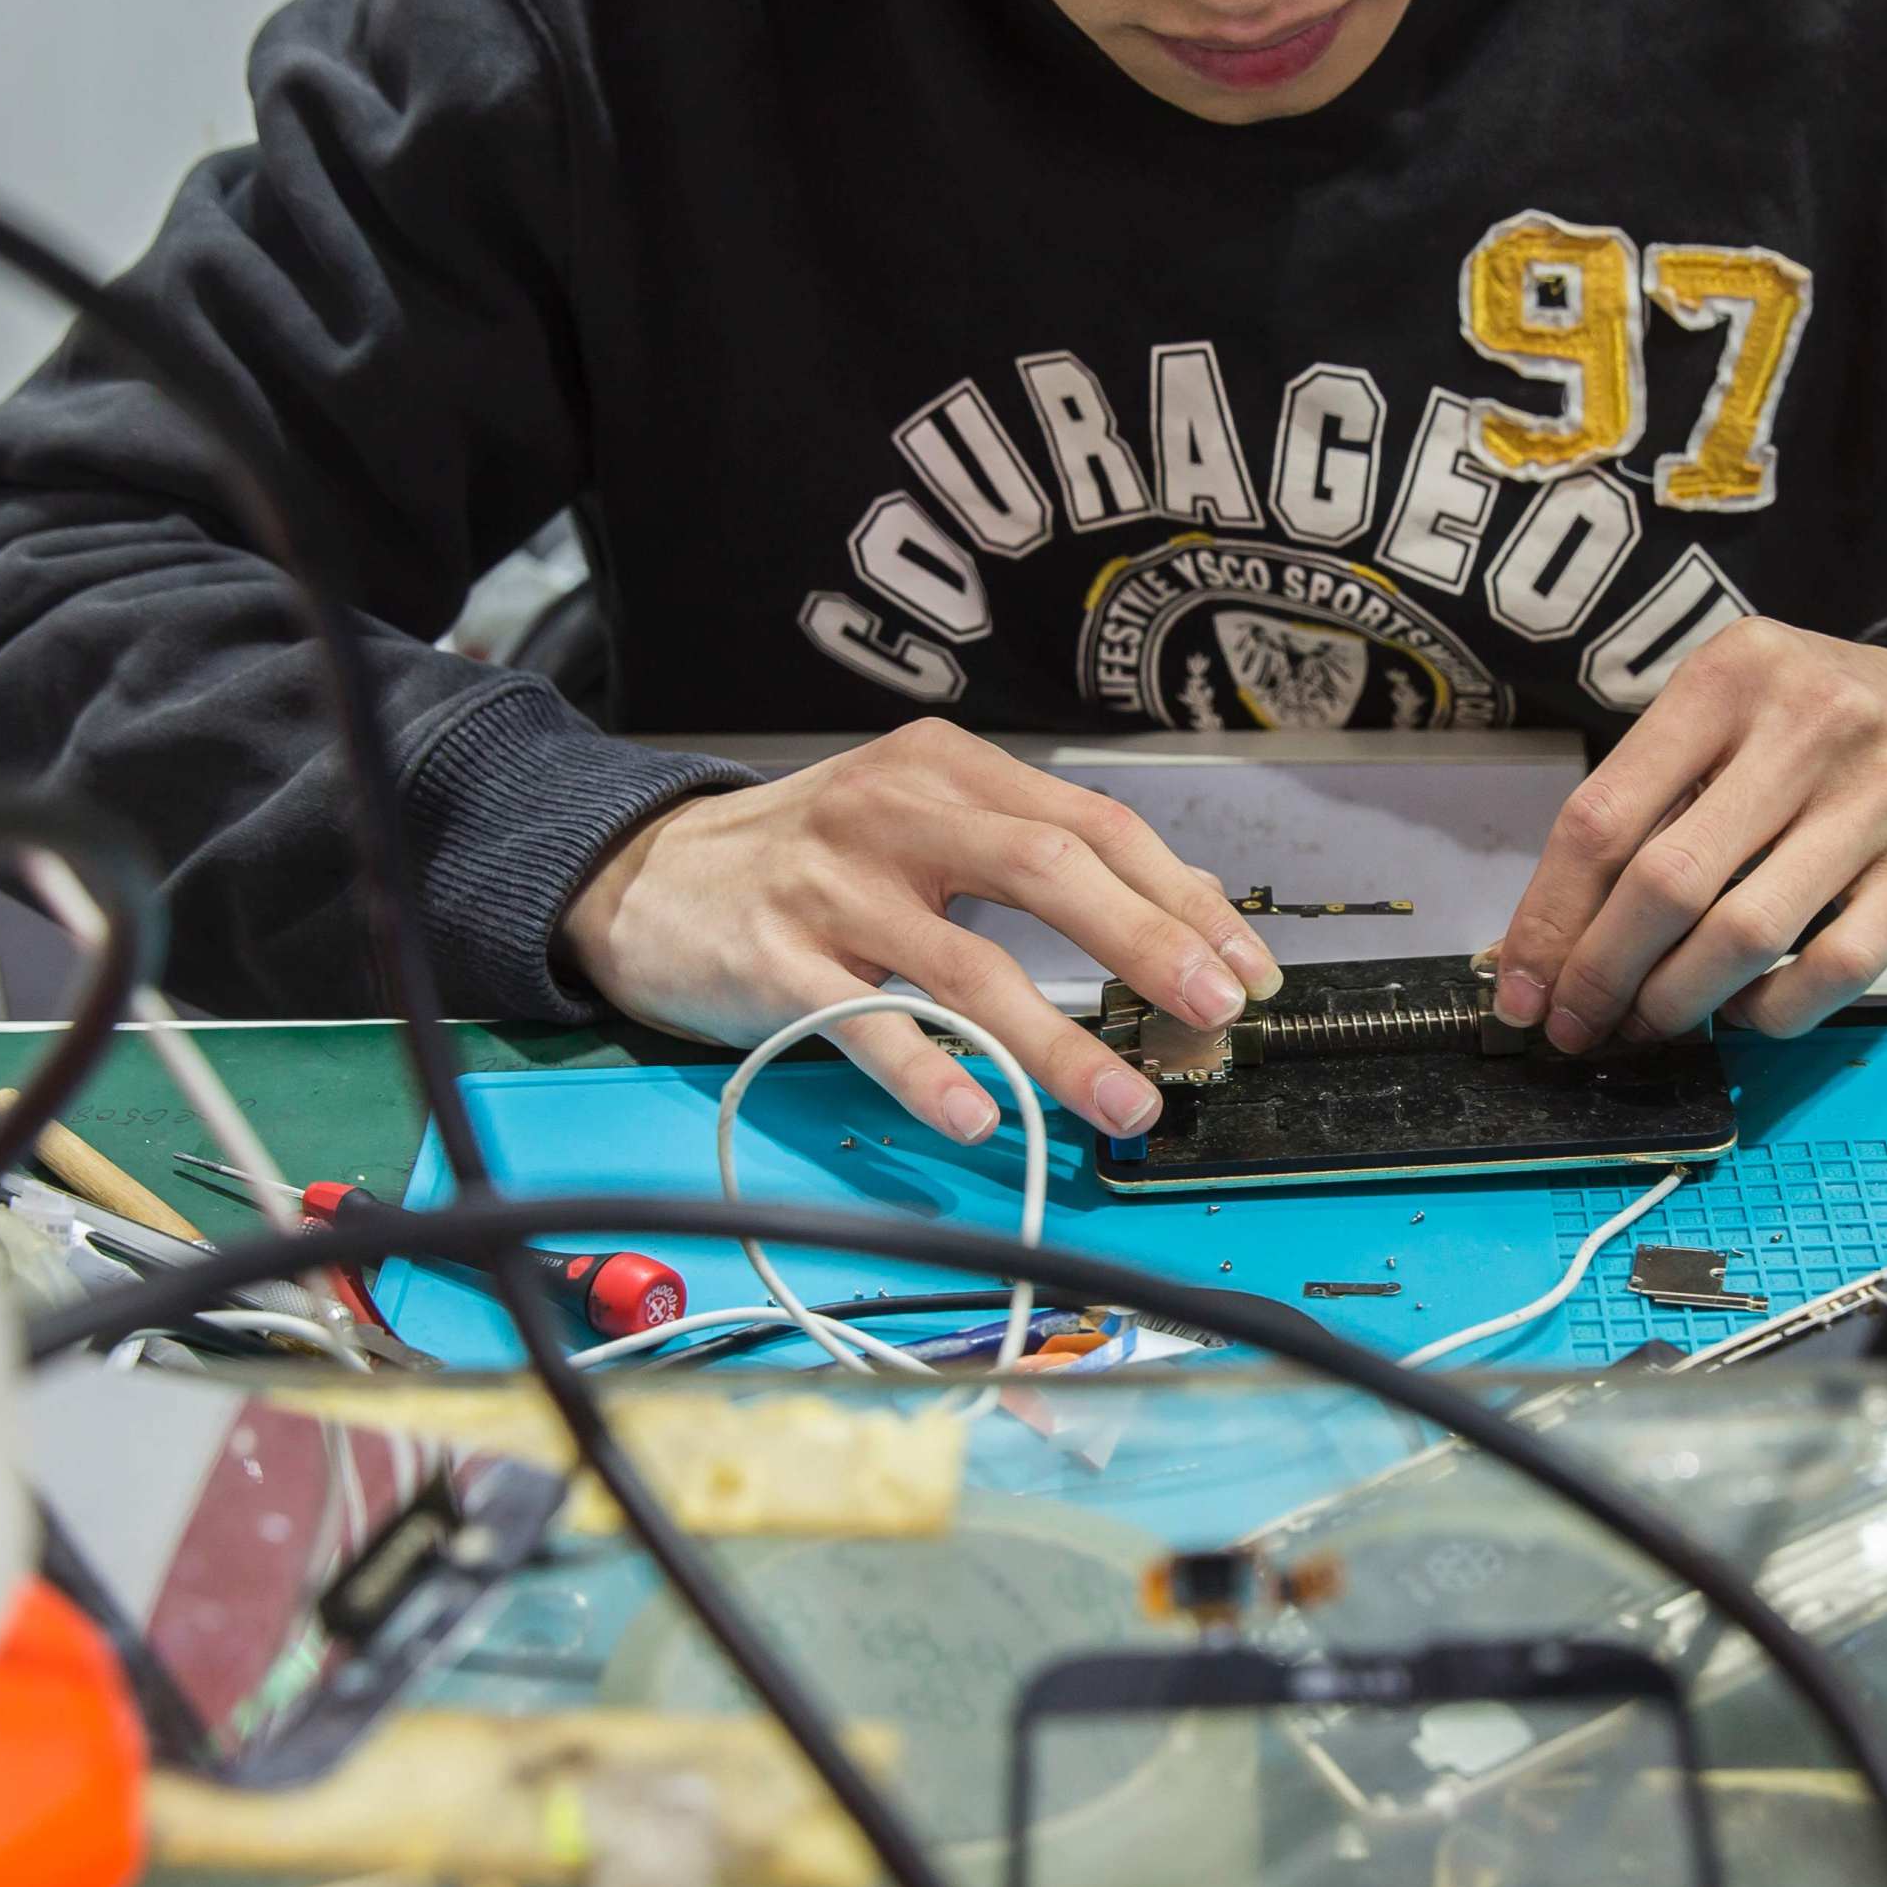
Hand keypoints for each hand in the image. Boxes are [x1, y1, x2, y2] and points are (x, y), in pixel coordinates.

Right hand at [561, 719, 1282, 1141]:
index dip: (1182, 897)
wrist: (642, 873)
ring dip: (1058, 1042)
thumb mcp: (920, 824)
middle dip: (1148, 945)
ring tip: (1123, 1104)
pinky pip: (867, 1026)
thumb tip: (1174, 920)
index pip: (1095, 824)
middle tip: (1213, 1012)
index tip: (1244, 966)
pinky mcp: (775, 961)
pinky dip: (930, 1072)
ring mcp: (833, 886)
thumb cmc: (805, 859)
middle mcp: (896, 813)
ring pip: (968, 964)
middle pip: (1049, 870)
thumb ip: (1030, 859)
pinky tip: (979, 1116)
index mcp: (950, 770)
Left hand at [1491, 622, 1886, 1048]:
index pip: (1603, 816)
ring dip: (1676, 1003)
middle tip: (1575, 1024)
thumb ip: (1648, 804)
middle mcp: (1807, 724)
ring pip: (1742, 936)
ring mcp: (1878, 796)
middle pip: (1665, 883)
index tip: (1521, 988)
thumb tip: (1547, 942)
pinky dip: (1770, 1012)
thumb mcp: (1734, 718)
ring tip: (1650, 1022)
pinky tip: (1746, 1009)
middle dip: (1601, 975)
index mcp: (1731, 675)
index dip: (1548, 919)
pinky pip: (1828, 972)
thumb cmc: (1827, 734)